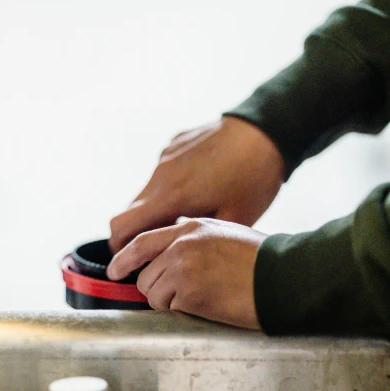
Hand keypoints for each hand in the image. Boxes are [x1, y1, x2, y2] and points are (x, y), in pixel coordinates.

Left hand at [107, 218, 265, 329]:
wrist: (284, 278)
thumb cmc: (263, 260)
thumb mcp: (225, 234)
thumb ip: (196, 240)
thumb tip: (173, 255)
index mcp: (191, 228)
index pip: (143, 242)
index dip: (124, 258)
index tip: (114, 271)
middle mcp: (182, 246)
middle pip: (145, 275)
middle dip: (158, 290)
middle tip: (186, 295)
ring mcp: (183, 268)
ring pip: (154, 295)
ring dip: (172, 303)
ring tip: (204, 298)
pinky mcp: (190, 293)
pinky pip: (171, 309)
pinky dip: (186, 313)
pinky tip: (211, 305)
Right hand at [109, 116, 283, 252]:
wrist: (268, 128)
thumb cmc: (255, 178)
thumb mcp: (234, 220)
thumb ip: (199, 241)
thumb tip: (180, 261)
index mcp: (172, 196)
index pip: (121, 227)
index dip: (120, 248)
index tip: (132, 262)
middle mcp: (161, 174)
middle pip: (130, 211)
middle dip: (138, 233)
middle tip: (161, 249)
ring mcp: (166, 157)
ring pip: (147, 192)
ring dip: (156, 210)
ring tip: (186, 219)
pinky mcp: (175, 145)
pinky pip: (163, 172)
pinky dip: (170, 188)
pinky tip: (200, 189)